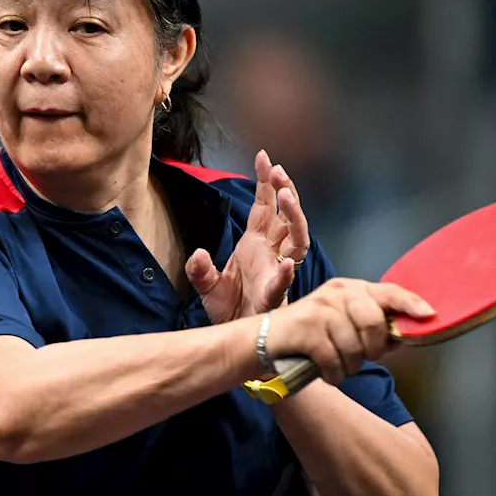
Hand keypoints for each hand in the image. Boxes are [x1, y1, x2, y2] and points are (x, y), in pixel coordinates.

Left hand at [186, 150, 308, 323]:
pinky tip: (286, 264)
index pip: (264, 206)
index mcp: (256, 243)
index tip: (264, 157)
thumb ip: (200, 269)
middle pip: (285, 216)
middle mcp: (271, 253)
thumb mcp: (206, 286)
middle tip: (278, 172)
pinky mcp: (275, 296)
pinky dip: (286, 273)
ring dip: (293, 218)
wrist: (233, 338)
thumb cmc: (228, 310)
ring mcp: (277, 272)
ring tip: (285, 196)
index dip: (266, 182)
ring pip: (296, 240)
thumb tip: (199, 254)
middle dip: (285, 192)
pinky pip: (284, 283)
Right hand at [263, 278, 434, 384]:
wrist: (265, 341)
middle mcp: (336, 293)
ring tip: (336, 364)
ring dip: (349, 366)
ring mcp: (321, 310)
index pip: (388, 292)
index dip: (410, 304)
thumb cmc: (310, 335)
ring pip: (355, 348)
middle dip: (372, 349)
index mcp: (350, 288)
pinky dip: (333, 374)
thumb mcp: (342, 323)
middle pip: (374, 323)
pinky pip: (335, 360)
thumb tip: (402, 336)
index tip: (429, 315)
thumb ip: (372, 327)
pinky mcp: (307, 329)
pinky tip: (326, 372)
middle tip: (359, 356)